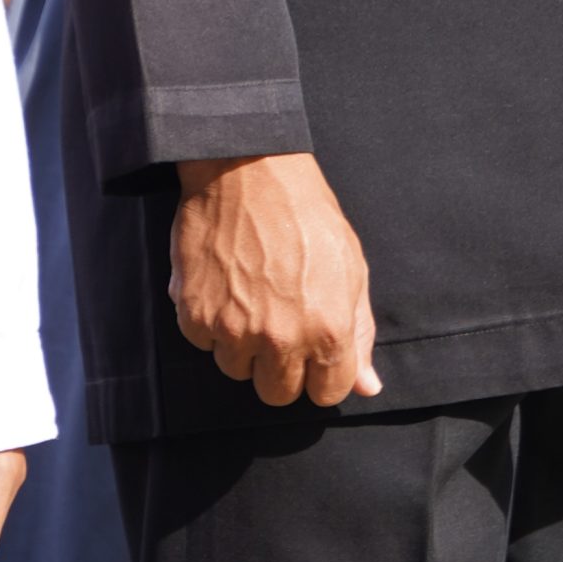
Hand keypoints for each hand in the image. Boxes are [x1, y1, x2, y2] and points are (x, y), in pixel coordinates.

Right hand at [171, 153, 380, 407]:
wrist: (248, 168)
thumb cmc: (306, 212)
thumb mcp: (351, 265)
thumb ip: (359, 331)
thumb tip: (367, 386)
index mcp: (327, 329)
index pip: (326, 393)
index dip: (321, 372)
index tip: (313, 351)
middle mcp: (280, 339)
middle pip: (277, 393)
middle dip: (281, 366)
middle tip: (279, 321)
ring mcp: (233, 330)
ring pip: (236, 369)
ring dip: (243, 344)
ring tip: (250, 294)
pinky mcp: (195, 316)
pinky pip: (204, 342)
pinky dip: (211, 321)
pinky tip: (224, 284)